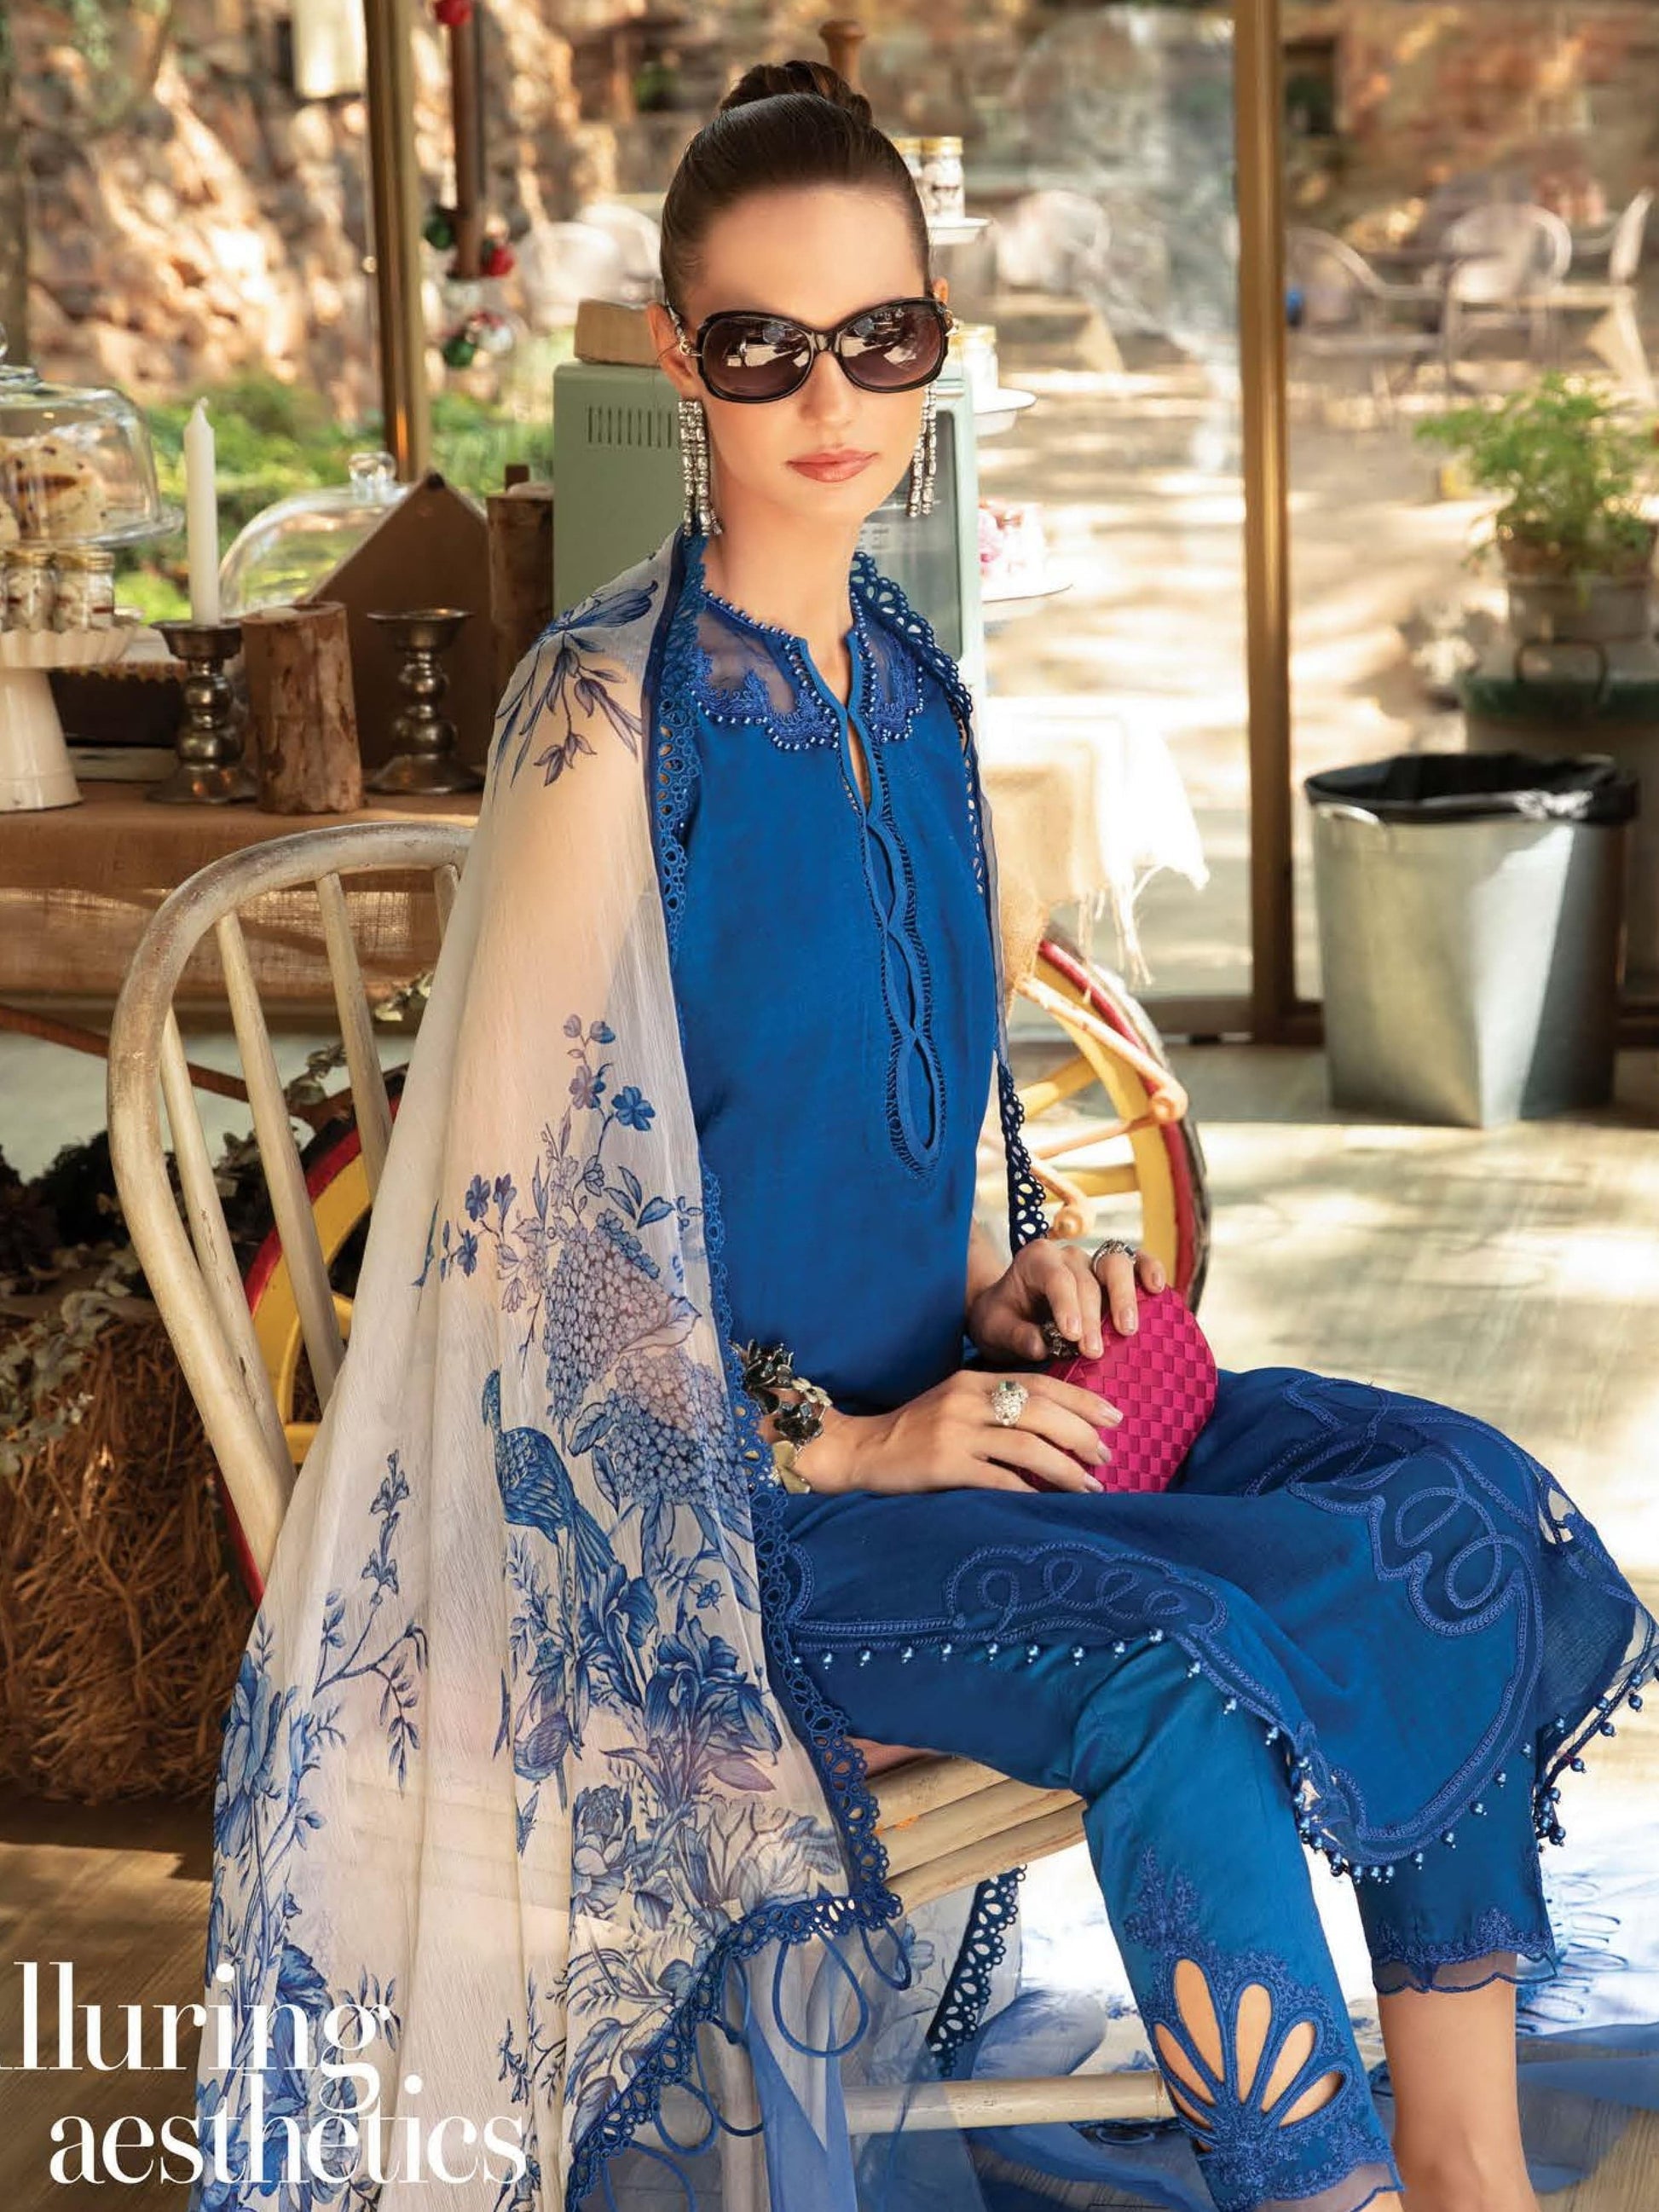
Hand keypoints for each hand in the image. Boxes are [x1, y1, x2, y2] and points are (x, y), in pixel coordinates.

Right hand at [799, 1368, 1124, 1497]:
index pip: (1041, 1383)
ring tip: (1089, 1484)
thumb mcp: (957, 1404)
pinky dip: (1028, 1490)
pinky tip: (1047, 1500)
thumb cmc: (916, 1430)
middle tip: (1106, 1455)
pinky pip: (998, 1479)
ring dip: (1065, 1468)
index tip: (1114, 1416)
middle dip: (1082, 1435)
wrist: (862, 1449)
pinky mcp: (944, 1464)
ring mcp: (955, 1432)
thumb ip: (997, 1405)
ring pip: (1027, 1447)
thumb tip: (1057, 1427)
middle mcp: (967, 1400)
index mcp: (974, 1380)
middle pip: (1041, 1413)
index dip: (1082, 1400)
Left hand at [966, 1236, 1166, 1362]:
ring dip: (1124, 1296)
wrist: (1010, 1311)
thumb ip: (1015, 1336)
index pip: (1056, 1279)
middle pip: (1087, 1279)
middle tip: (1093, 1351)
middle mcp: (1066, 1255)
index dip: (1067, 1306)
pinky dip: (1149, 1270)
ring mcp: (1093, 1261)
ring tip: (1127, 1329)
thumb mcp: (995, 1329)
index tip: (1072, 1336)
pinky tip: (1157, 1288)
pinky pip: (1136, 1261)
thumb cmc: (1003, 1319)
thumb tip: (1041, 1345)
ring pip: (1116, 1263)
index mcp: (1035, 1259)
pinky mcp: (1112, 1272)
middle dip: (1092, 1317)